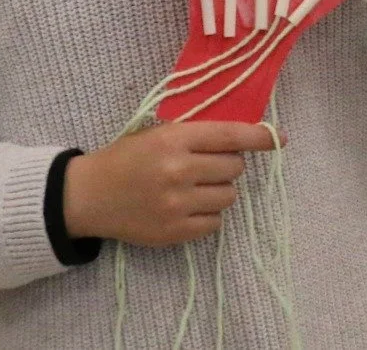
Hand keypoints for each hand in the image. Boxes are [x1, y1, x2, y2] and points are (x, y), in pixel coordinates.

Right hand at [63, 122, 278, 246]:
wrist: (87, 196)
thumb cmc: (127, 159)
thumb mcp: (159, 134)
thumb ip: (197, 135)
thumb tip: (245, 139)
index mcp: (175, 139)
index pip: (230, 136)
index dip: (260, 137)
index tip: (279, 138)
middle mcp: (179, 170)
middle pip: (235, 168)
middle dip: (227, 166)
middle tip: (206, 167)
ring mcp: (177, 204)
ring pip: (229, 197)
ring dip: (218, 191)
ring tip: (193, 189)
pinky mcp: (174, 231)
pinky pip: (215, 223)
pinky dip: (208, 216)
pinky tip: (187, 208)